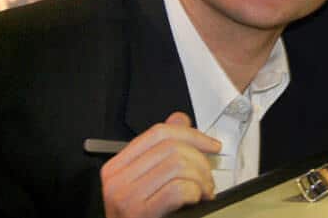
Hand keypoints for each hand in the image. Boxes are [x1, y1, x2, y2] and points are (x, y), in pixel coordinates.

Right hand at [100, 112, 221, 217]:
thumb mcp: (150, 182)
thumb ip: (162, 150)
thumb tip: (179, 119)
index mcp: (117, 168)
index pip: (158, 133)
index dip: (191, 134)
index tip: (211, 145)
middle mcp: (117, 181)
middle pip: (171, 147)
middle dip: (200, 161)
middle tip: (207, 179)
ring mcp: (126, 198)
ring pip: (178, 165)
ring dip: (201, 180)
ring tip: (203, 193)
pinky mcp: (140, 214)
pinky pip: (179, 189)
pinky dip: (195, 193)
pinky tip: (195, 201)